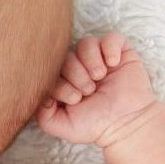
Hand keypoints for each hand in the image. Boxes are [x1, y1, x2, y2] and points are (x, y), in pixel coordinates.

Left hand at [38, 33, 159, 146]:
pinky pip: (112, 38)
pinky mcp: (121, 55)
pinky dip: (110, 48)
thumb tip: (38, 93)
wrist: (126, 126)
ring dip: (90, 61)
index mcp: (62, 80)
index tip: (74, 99)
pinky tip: (112, 64)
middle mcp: (79, 67)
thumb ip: (41, 113)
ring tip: (98, 77)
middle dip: (75, 73)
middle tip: (87, 91)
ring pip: (86, 43)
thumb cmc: (92, 125)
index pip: (50, 69)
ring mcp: (99, 59)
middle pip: (66, 55)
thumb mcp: (59, 125)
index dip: (59, 82)